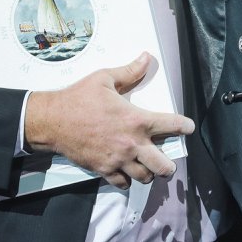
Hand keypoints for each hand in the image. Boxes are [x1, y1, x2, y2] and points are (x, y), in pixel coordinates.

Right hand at [24, 52, 194, 188]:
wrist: (52, 120)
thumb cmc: (79, 98)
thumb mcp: (105, 78)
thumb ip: (129, 71)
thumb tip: (146, 58)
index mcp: (136, 120)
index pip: (172, 125)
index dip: (185, 127)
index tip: (188, 128)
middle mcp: (132, 144)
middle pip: (163, 166)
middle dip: (169, 165)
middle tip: (168, 161)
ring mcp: (118, 160)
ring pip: (145, 177)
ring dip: (149, 173)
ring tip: (148, 167)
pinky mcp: (104, 170)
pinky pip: (123, 183)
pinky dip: (127, 180)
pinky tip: (126, 172)